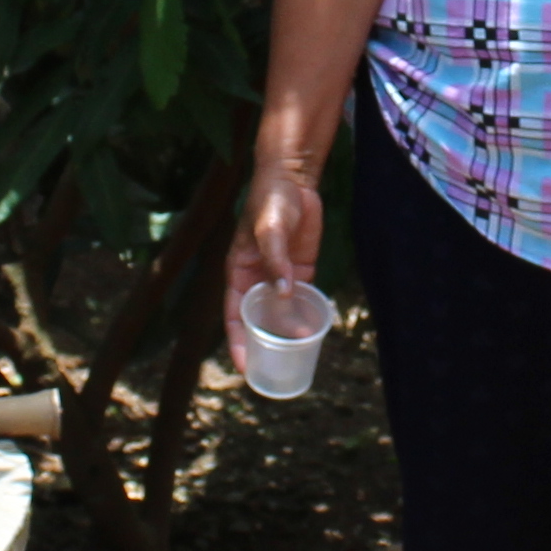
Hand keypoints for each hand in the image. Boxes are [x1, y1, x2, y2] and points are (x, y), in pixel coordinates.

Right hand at [224, 161, 321, 358]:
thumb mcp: (270, 229)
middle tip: (275, 369)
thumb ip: (275, 259)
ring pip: (281, 313)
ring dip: (289, 332)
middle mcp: (257, 280)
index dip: (237, 342)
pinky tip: (316, 328)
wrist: (294, 180)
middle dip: (264, 344)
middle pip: (257, 320)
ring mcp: (279, 277)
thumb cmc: (271, 201)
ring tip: (301, 351)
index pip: (234, 315)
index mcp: (238, 273)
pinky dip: (307, 313)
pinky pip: (302, 298)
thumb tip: (284, 293)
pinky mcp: (301, 270)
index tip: (244, 366)